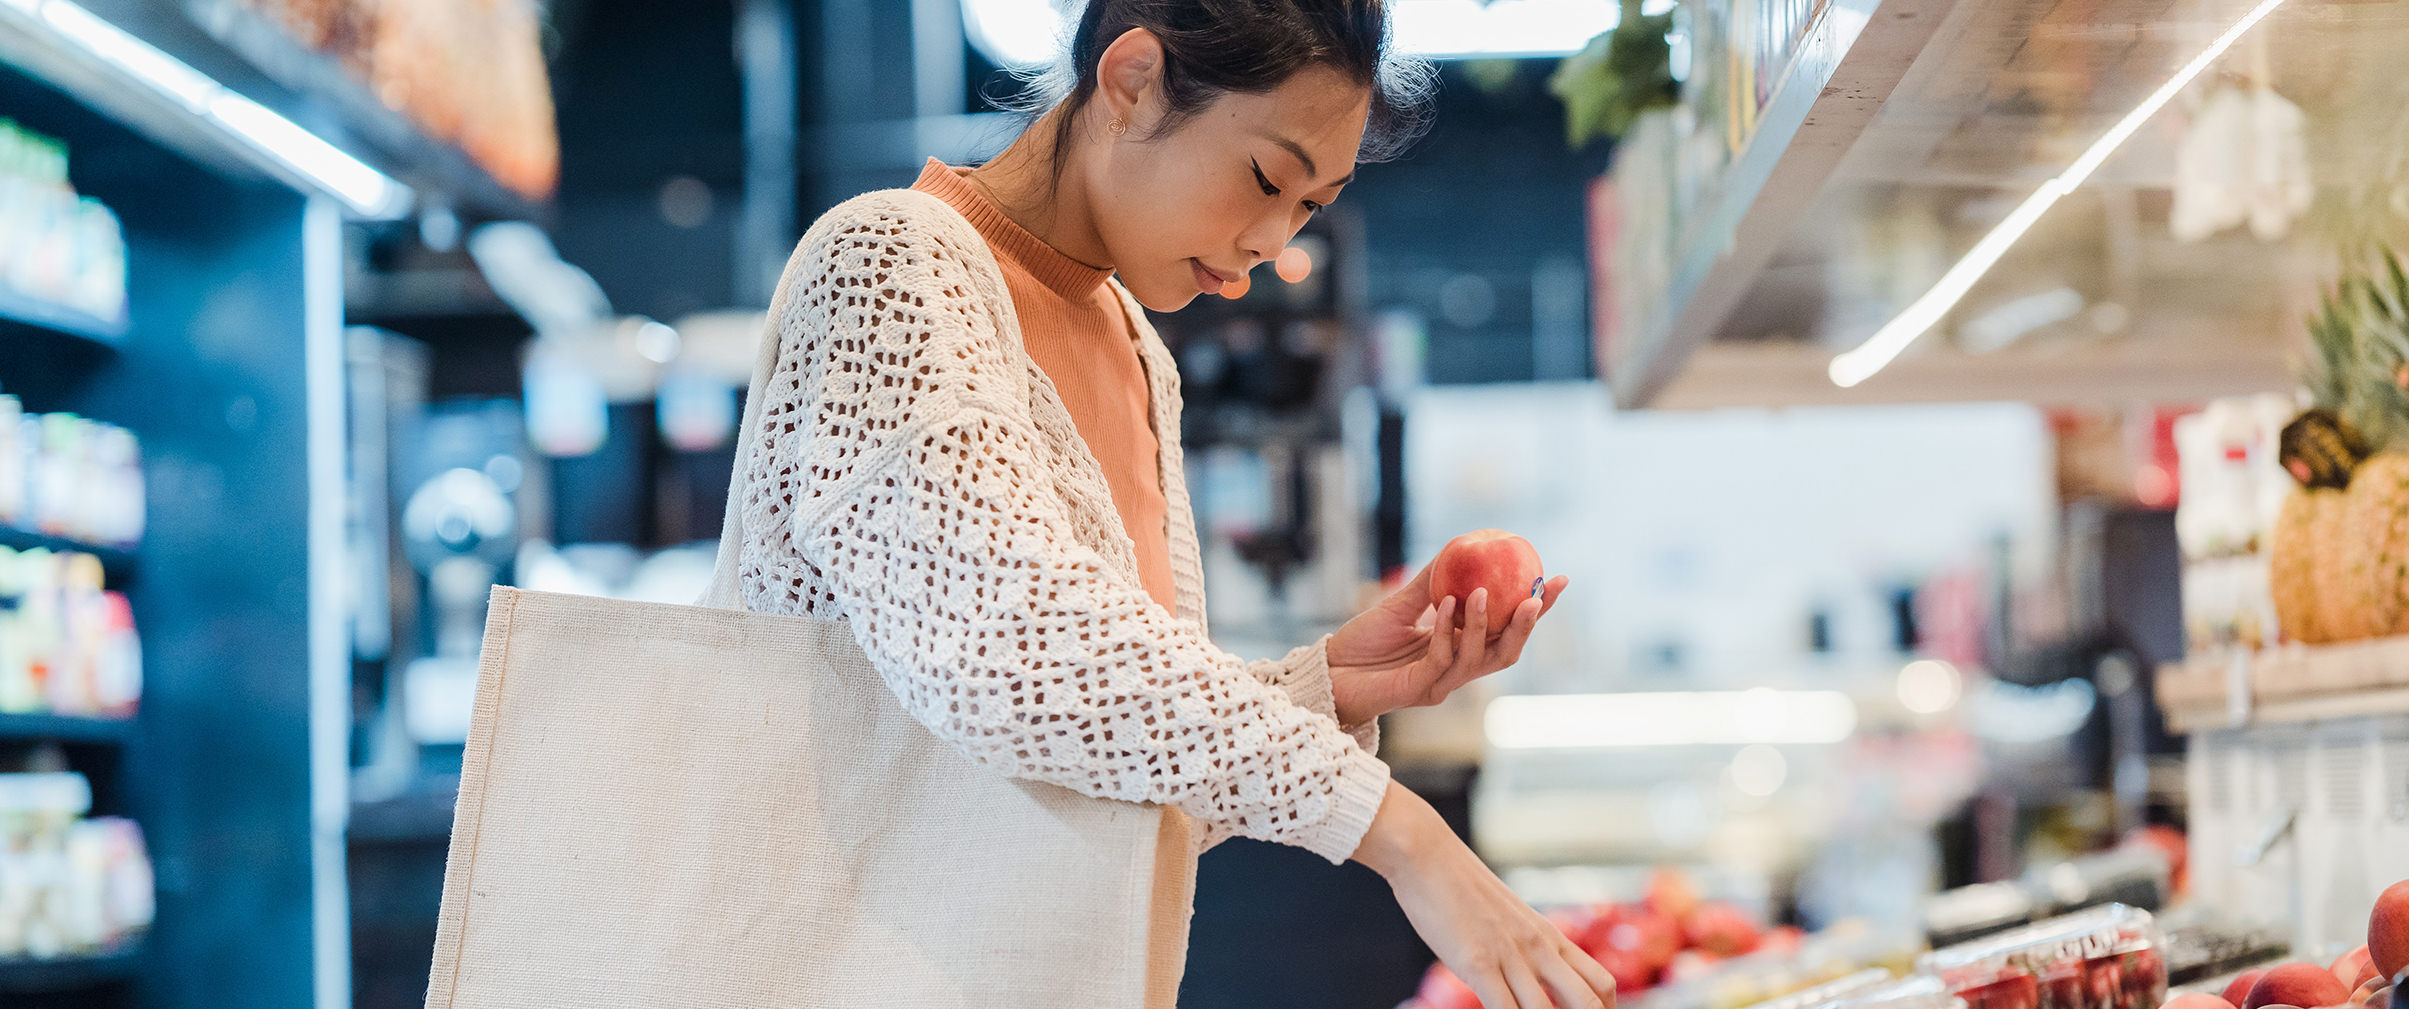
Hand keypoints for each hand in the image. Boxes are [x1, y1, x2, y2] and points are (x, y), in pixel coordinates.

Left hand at [1324, 562, 1568, 726]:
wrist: (1330, 672)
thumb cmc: (1364, 641)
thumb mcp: (1400, 605)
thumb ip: (1431, 582)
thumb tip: (1459, 546)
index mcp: (1460, 649)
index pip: (1506, 629)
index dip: (1536, 609)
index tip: (1556, 579)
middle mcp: (1457, 669)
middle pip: (1506, 651)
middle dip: (1527, 624)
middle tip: (1538, 595)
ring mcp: (1441, 683)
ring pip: (1478, 658)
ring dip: (1484, 623)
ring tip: (1482, 591)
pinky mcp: (1419, 690)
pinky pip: (1441, 659)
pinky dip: (1446, 630)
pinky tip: (1446, 605)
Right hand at [1353, 782, 1615, 1008]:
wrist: (1427, 855)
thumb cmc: (1459, 886)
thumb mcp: (1507, 917)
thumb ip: (1523, 945)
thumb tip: (1527, 973)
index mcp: (1549, 936)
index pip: (1600, 982)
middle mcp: (1538, 948)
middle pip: (1588, 1001)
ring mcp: (1510, 956)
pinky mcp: (1478, 963)